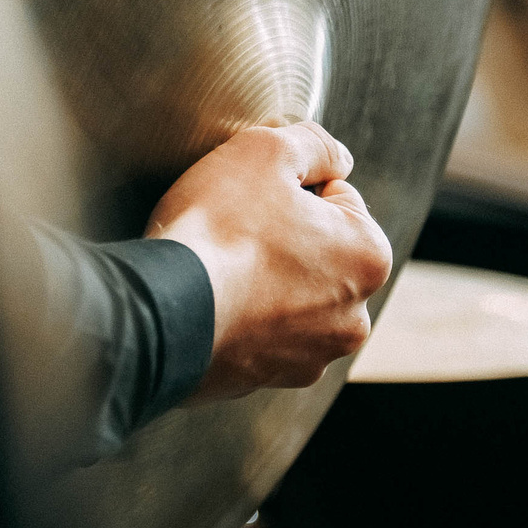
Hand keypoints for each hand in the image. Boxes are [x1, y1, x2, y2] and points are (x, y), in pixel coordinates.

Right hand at [146, 122, 393, 399]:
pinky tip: (208, 303)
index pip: (336, 197)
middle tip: (235, 229)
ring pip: (288, 296)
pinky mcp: (262, 382)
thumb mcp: (266, 150)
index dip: (290, 187)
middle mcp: (352, 318)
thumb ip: (315, 145)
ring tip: (219, 267)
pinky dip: (237, 318)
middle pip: (317, 252)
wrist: (158, 312)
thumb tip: (338, 158)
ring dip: (262, 281)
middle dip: (284, 237)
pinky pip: (254, 335)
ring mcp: (308, 358)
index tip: (255, 198)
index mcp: (369, 259)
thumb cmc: (218, 229)